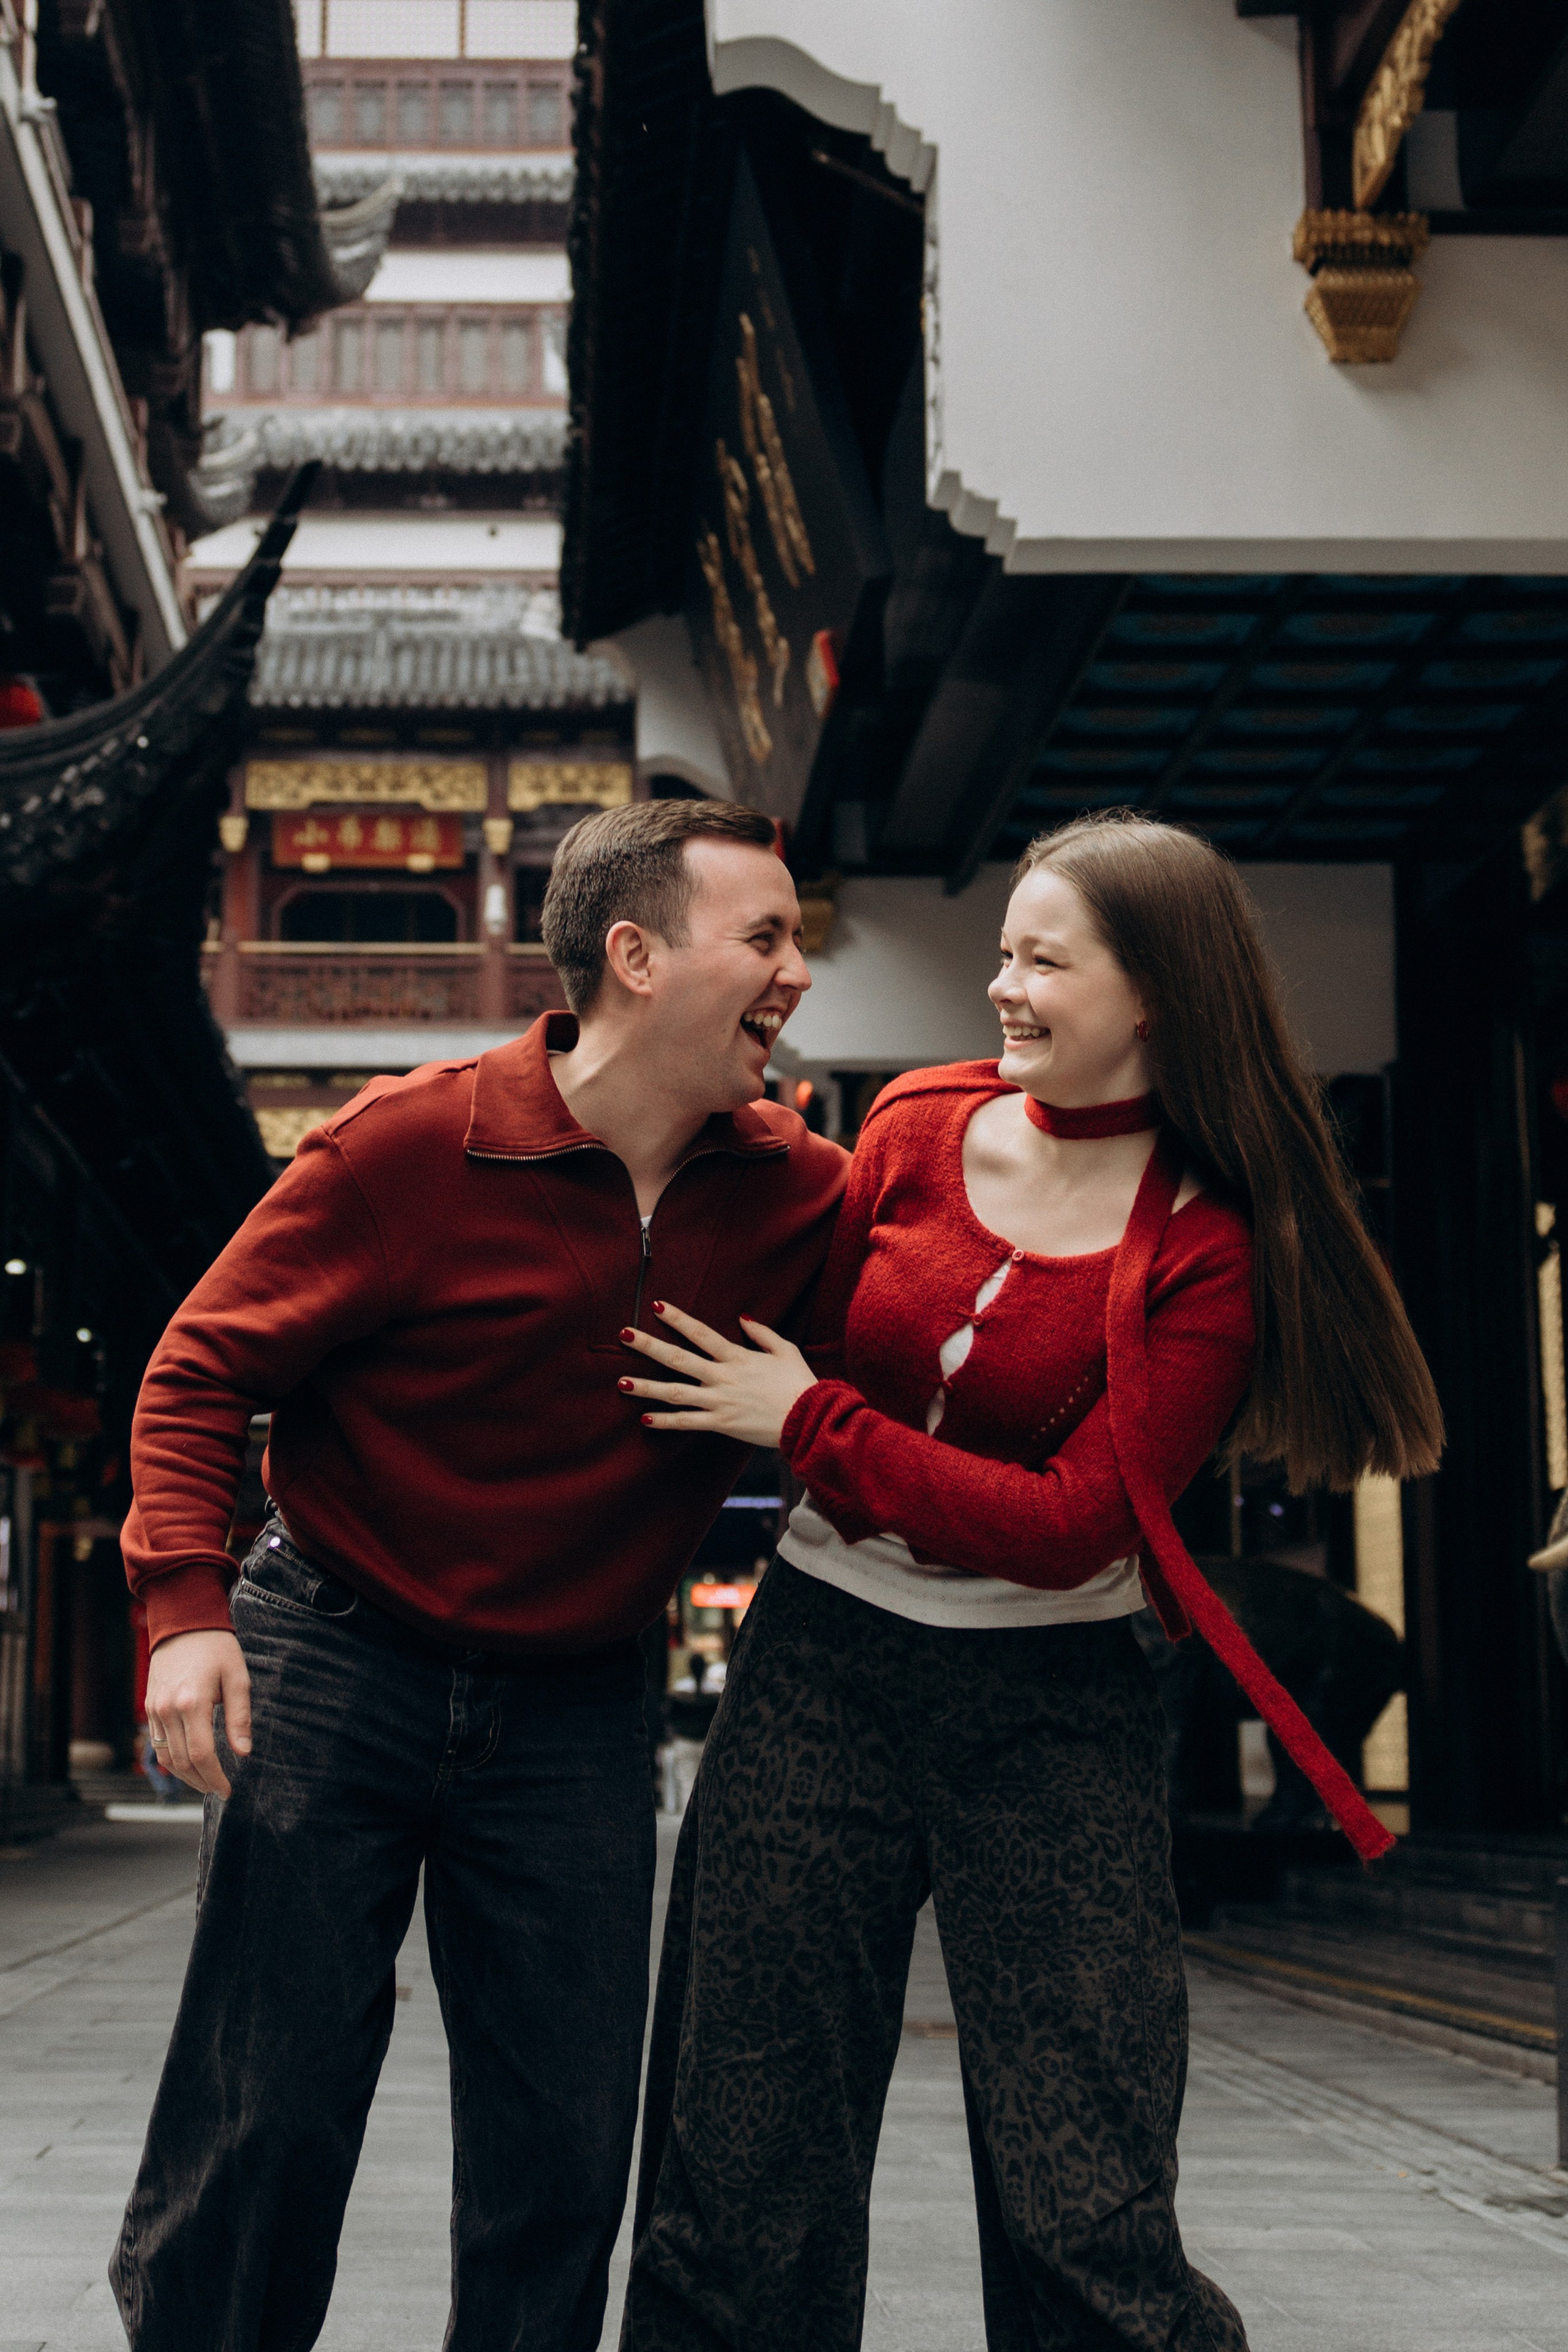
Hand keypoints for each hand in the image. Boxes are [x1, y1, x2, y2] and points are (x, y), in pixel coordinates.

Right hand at [144, 1628, 251, 1798]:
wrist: (184, 1624)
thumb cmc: (217, 1648)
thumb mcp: (237, 1678)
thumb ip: (240, 1717)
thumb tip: (244, 1753)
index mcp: (192, 1702)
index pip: (201, 1754)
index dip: (215, 1777)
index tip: (228, 1790)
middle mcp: (168, 1709)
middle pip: (182, 1761)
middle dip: (202, 1781)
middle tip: (220, 1790)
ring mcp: (155, 1709)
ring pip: (165, 1757)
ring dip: (185, 1776)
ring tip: (206, 1783)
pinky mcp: (149, 1707)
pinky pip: (157, 1744)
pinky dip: (171, 1760)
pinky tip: (189, 1766)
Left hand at [618, 1301, 816, 1448]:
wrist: (808, 1419)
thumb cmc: (798, 1383)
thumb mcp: (785, 1350)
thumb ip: (762, 1334)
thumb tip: (743, 1318)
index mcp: (737, 1357)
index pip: (701, 1333)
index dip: (677, 1318)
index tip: (656, 1306)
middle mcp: (723, 1377)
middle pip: (679, 1359)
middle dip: (649, 1346)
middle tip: (624, 1335)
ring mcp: (719, 1401)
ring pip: (675, 1393)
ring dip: (647, 1387)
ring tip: (621, 1382)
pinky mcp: (721, 1423)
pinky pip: (688, 1422)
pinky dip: (666, 1421)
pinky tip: (645, 1418)